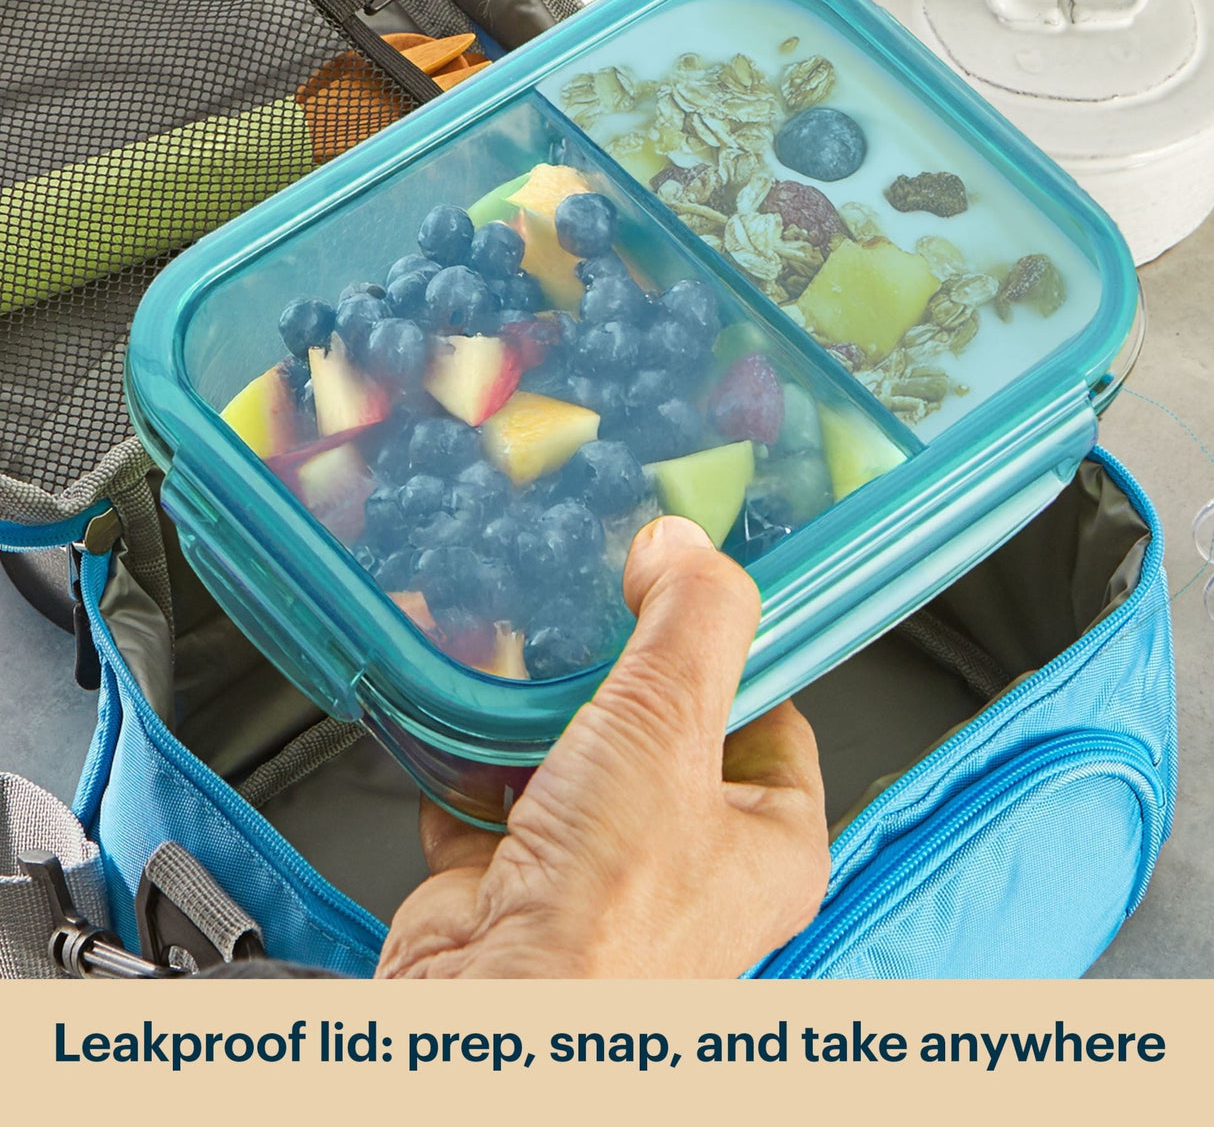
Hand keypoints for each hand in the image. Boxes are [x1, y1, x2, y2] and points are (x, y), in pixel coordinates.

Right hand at [377, 515, 829, 978]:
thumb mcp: (671, 723)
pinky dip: (473, 757)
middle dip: (620, 676)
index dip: (734, 653)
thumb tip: (687, 550)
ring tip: (523, 645)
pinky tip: (460, 715)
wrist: (489, 1013)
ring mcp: (598, 878)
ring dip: (541, 713)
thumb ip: (692, 620)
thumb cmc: (609, 910)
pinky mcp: (514, 884)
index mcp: (770, 844)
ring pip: (576, 762)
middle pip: (665, 733)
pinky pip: (498, 797)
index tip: (690, 596)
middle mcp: (690, 868)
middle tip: (595, 609)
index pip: (771, 719)